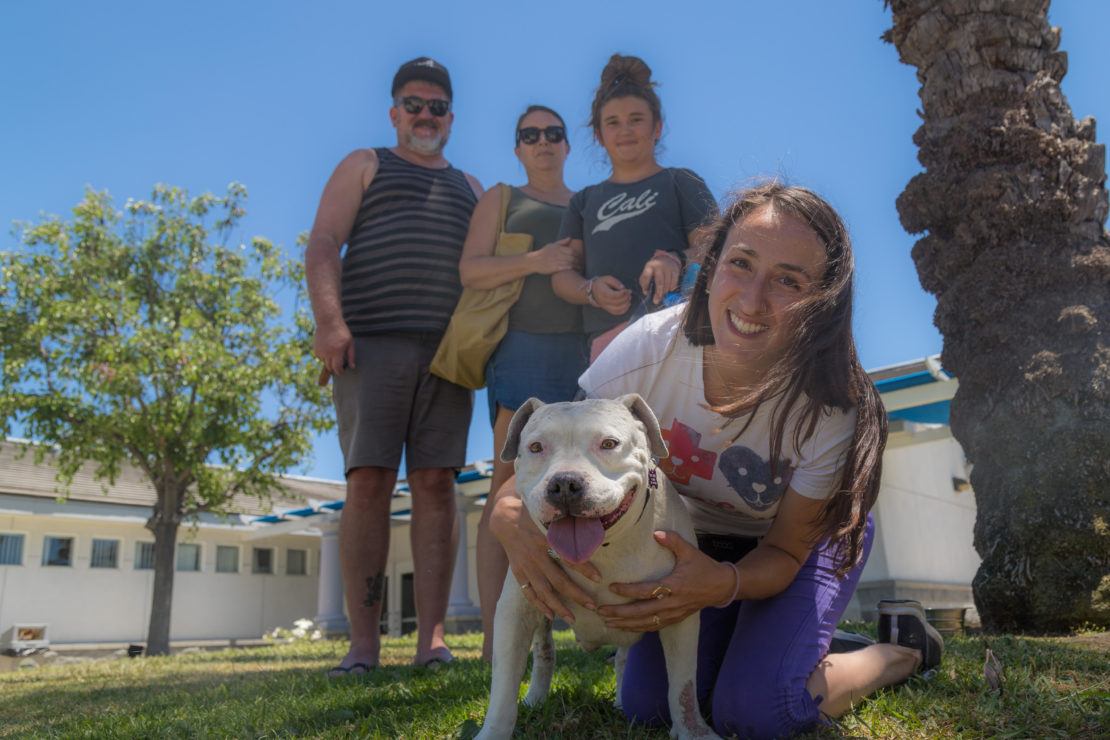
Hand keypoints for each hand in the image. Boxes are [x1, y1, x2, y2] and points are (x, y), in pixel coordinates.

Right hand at [313, 319, 354, 377]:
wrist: (328, 322)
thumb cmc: (341, 331)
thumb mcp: (350, 343)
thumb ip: (351, 356)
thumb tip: (352, 367)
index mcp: (337, 352)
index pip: (337, 368)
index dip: (341, 372)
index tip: (343, 372)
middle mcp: (327, 353)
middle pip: (330, 367)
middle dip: (335, 368)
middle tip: (340, 364)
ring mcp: (320, 351)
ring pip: (324, 362)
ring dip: (329, 361)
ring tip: (334, 353)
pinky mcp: (315, 348)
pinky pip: (319, 357)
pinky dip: (324, 357)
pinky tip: (328, 350)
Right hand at [489, 492, 601, 621]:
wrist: (504, 519)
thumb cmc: (531, 513)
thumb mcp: (548, 514)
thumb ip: (566, 521)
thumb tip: (590, 521)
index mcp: (546, 539)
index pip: (568, 557)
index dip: (584, 569)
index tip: (598, 579)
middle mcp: (536, 555)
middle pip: (558, 580)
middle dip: (576, 595)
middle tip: (592, 606)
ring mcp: (526, 566)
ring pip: (543, 591)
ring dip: (558, 607)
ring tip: (572, 619)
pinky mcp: (518, 572)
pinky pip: (529, 592)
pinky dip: (539, 605)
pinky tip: (550, 615)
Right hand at [530, 238, 580, 274]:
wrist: (534, 261)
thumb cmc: (544, 253)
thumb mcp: (552, 245)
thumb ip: (562, 242)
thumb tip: (570, 238)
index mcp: (557, 248)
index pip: (571, 251)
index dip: (578, 254)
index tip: (582, 257)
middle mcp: (557, 254)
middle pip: (572, 258)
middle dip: (579, 261)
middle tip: (583, 264)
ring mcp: (555, 261)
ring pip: (569, 263)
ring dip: (576, 266)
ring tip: (580, 268)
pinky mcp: (552, 268)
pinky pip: (563, 268)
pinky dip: (570, 269)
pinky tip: (574, 270)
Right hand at [591, 275, 631, 315]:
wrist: (593, 291)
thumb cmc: (601, 283)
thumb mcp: (607, 278)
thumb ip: (615, 282)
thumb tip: (623, 287)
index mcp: (603, 293)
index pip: (614, 295)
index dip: (623, 293)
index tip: (626, 289)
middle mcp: (604, 301)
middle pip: (617, 302)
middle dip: (626, 297)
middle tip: (629, 292)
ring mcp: (605, 306)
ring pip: (617, 309)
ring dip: (626, 305)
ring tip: (629, 298)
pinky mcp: (608, 309)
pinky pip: (616, 313)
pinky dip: (624, 310)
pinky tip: (627, 305)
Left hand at [597, 530, 734, 631]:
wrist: (721, 586)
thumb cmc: (703, 567)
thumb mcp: (689, 551)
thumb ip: (673, 540)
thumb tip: (656, 532)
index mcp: (674, 587)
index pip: (646, 591)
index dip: (628, 590)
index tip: (611, 587)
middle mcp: (672, 604)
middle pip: (641, 612)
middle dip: (620, 613)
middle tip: (601, 611)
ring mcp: (673, 614)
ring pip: (646, 623)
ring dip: (625, 624)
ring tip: (607, 623)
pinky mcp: (675, 619)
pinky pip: (654, 627)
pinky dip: (638, 629)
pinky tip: (626, 628)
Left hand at [638, 250, 681, 304]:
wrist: (666, 258)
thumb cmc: (654, 269)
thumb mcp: (647, 272)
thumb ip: (644, 282)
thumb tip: (646, 292)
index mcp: (650, 266)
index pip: (647, 277)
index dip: (645, 286)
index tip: (646, 293)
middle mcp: (659, 266)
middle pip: (659, 282)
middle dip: (658, 293)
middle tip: (656, 301)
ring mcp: (668, 268)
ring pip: (667, 283)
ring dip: (665, 292)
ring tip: (662, 297)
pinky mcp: (675, 270)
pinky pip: (674, 282)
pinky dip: (671, 288)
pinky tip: (669, 291)